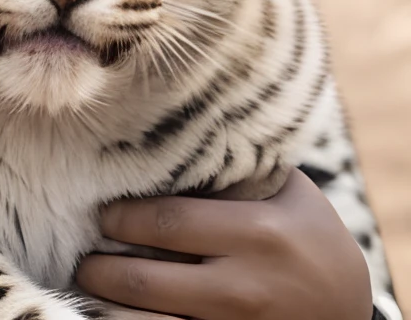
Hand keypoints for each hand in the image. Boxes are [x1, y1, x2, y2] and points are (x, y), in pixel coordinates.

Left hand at [75, 169, 373, 319]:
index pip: (167, 222)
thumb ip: (233, 168)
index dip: (122, 218)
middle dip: (102, 269)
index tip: (101, 213)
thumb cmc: (307, 235)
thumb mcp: (285, 194)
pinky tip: (114, 313)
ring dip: (112, 306)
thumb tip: (162, 131)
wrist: (350, 310)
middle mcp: (247, 288)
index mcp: (258, 235)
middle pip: (147, 280)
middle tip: (83, 255)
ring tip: (90, 284)